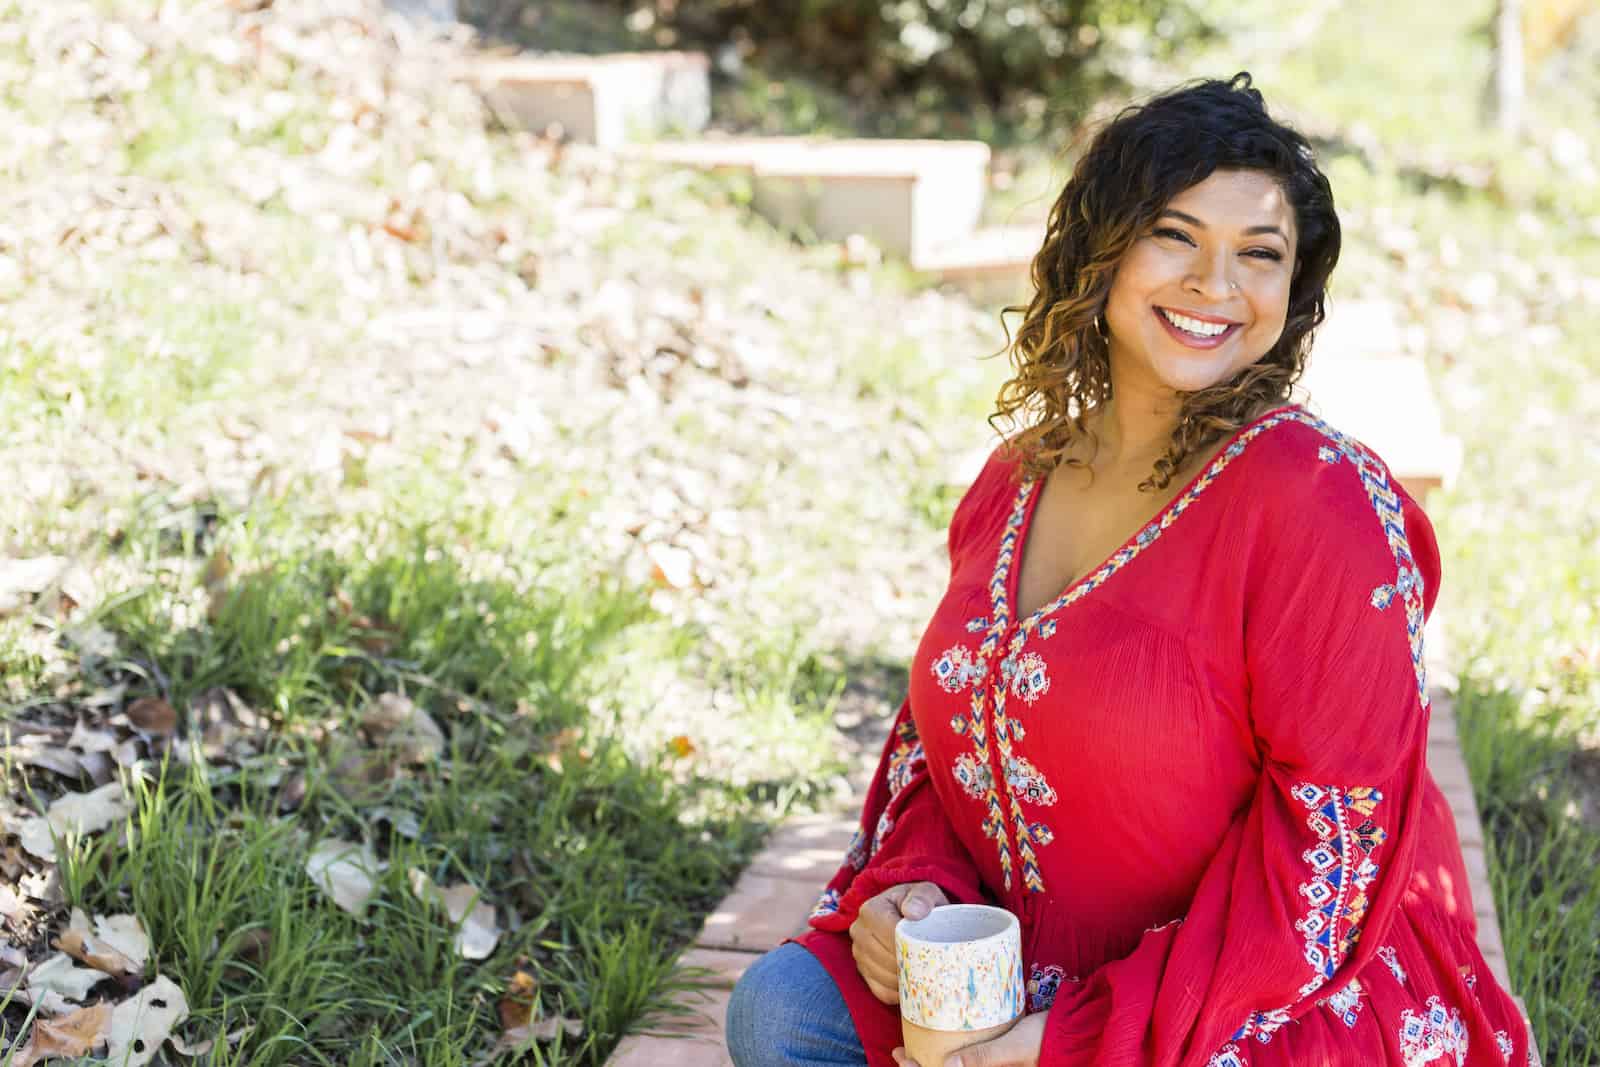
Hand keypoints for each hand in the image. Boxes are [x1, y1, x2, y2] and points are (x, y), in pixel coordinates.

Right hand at [848, 881, 948, 1003]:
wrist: (911, 915)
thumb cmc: (920, 904)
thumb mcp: (926, 892)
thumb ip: (922, 897)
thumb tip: (913, 912)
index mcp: (870, 910)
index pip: (889, 936)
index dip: (910, 947)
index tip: (931, 952)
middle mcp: (858, 931)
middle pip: (885, 959)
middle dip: (909, 965)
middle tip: (932, 968)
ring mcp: (858, 953)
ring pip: (882, 977)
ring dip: (905, 981)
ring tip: (925, 977)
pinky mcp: (863, 972)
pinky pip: (880, 991)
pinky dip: (899, 993)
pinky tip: (913, 985)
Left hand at [892, 1010, 1046, 1066]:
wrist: (1077, 1032)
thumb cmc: (1048, 1040)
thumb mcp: (1015, 1048)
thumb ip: (984, 1058)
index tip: (902, 1059)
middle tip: (899, 1053)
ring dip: (933, 1065)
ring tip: (912, 1050)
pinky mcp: (997, 1062)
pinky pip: (968, 1064)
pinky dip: (951, 1059)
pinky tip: (941, 1045)